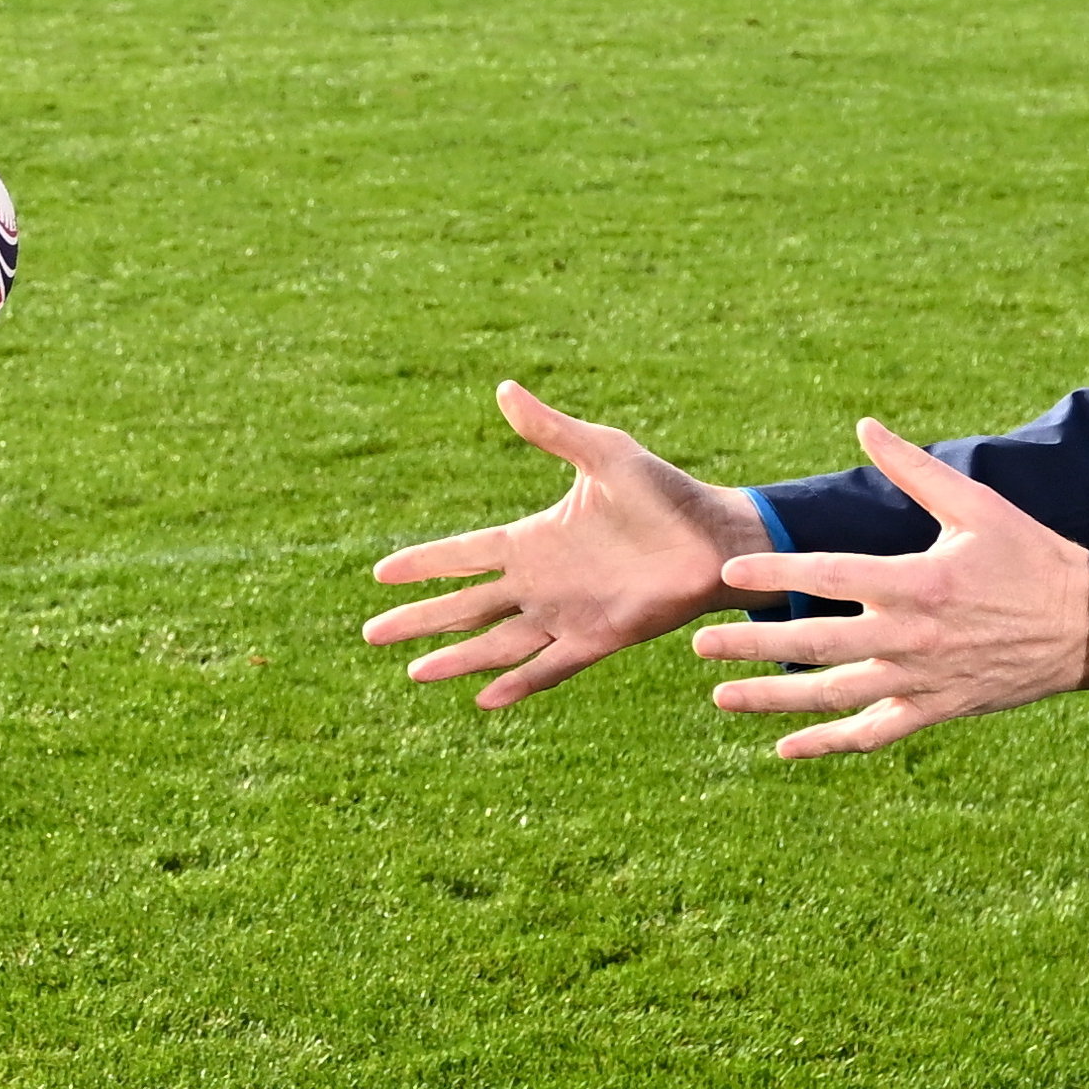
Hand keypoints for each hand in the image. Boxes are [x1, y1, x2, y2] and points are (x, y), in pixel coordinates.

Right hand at [361, 381, 773, 707]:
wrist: (716, 536)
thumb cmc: (664, 492)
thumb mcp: (602, 452)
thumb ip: (551, 429)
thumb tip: (504, 388)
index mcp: (533, 538)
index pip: (463, 553)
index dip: (423, 563)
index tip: (380, 574)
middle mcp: (541, 582)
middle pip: (465, 605)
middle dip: (419, 619)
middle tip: (371, 634)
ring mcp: (567, 613)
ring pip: (497, 642)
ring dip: (456, 657)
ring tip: (414, 673)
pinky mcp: (600, 637)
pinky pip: (551, 665)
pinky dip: (518, 682)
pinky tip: (484, 699)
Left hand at [687, 421, 1088, 756]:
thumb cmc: (1030, 557)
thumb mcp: (976, 504)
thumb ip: (913, 469)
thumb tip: (865, 424)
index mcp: (916, 581)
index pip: (828, 577)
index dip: (775, 576)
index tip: (730, 573)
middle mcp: (911, 637)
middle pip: (815, 644)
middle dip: (752, 646)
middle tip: (699, 643)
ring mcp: (922, 681)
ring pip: (833, 697)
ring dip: (773, 700)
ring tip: (721, 697)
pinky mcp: (936, 710)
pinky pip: (872, 734)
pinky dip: (827, 744)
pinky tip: (784, 747)